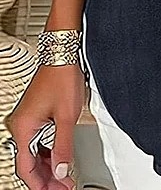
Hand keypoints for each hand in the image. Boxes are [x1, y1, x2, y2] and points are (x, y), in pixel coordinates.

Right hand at [4, 63, 85, 188]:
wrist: (63, 55)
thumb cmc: (62, 78)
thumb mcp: (66, 117)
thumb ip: (64, 147)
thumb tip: (63, 170)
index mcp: (23, 128)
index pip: (26, 168)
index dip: (41, 184)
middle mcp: (21, 125)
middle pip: (28, 162)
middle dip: (46, 178)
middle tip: (63, 187)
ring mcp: (27, 120)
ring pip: (33, 153)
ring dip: (48, 166)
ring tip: (64, 176)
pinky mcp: (35, 115)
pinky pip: (38, 141)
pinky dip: (48, 152)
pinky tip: (59, 158)